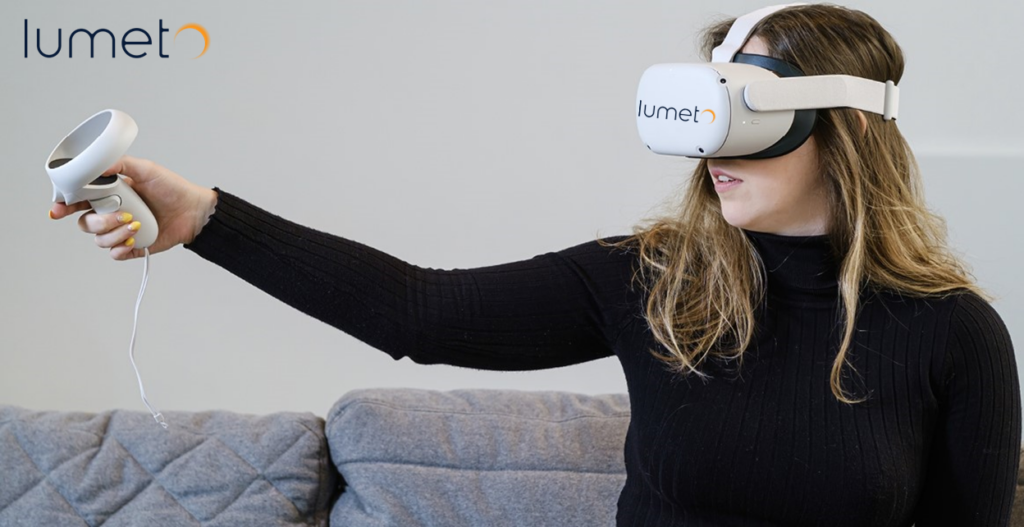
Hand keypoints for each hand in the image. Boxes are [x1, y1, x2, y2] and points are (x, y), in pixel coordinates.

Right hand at [48, 155, 217, 260]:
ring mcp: (122, 231)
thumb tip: (98, 164)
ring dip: (114, 234)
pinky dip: (121, 248)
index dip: (64, 206)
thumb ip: (122, 164)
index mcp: (109, 194)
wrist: (194, 211)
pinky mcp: (134, 246)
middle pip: (85, 224)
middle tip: (122, 216)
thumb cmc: (173, 188)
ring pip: (99, 240)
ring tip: (136, 225)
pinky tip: (134, 239)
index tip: (58, 210)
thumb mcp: (147, 169)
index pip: (78, 201)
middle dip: (98, 222)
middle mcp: (112, 213)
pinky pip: (115, 254)